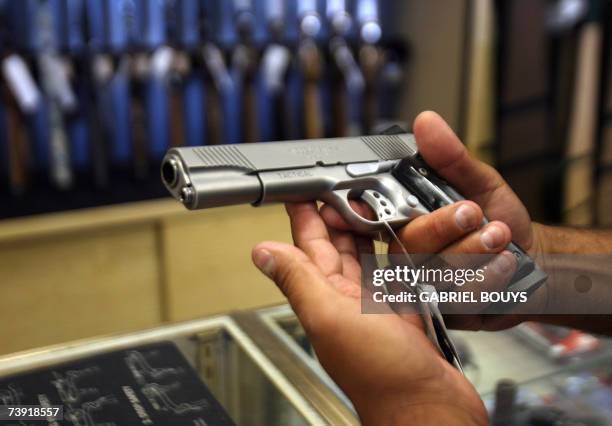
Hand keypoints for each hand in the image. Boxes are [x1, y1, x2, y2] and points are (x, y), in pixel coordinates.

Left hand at [252, 202, 487, 425]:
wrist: (430, 410)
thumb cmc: (383, 377)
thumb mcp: (331, 318)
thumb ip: (299, 281)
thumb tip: (263, 253)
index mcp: (328, 298)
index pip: (310, 247)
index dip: (306, 217)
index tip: (304, 191)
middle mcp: (350, 302)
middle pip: (340, 248)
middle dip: (339, 216)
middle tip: (343, 188)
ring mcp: (380, 308)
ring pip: (370, 259)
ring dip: (369, 232)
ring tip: (371, 204)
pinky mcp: (409, 314)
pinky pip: (400, 275)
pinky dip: (401, 255)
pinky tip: (404, 239)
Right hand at [321, 111, 548, 330]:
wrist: (534, 262)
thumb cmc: (499, 221)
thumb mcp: (479, 182)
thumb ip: (451, 157)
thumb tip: (427, 123)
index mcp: (406, 220)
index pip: (371, 216)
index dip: (360, 210)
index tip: (367, 202)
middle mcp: (409, 254)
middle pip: (405, 244)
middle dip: (441, 227)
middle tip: (472, 212)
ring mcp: (426, 284)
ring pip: (434, 270)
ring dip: (471, 251)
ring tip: (500, 235)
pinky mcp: (447, 308)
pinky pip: (458, 296)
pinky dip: (486, 277)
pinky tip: (504, 264)